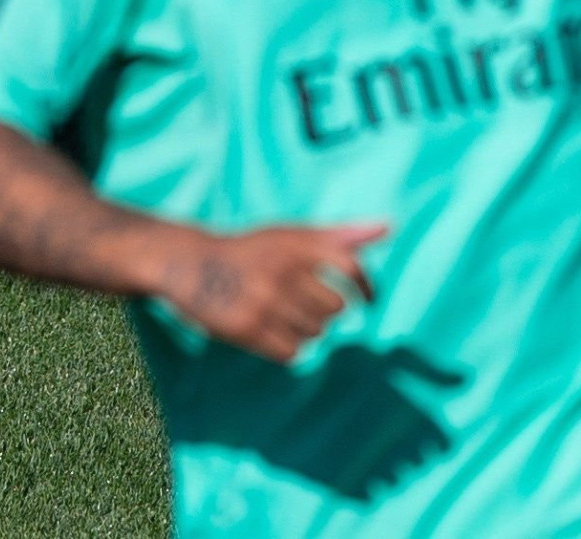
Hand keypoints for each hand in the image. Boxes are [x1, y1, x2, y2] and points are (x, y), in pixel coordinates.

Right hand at [150, 222, 384, 363]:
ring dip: (306, 329)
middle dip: (324, 309)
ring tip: (282, 314)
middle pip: (335, 308)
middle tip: (301, 302)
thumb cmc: (252, 250)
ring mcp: (263, 300)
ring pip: (315, 333)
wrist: (191, 264)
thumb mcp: (291, 235)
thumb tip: (389, 226)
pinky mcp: (246, 328)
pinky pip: (292, 353)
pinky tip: (271, 332)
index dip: (365, 286)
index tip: (369, 300)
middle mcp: (281, 269)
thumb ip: (340, 235)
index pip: (349, 265)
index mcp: (294, 243)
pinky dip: (288, 348)